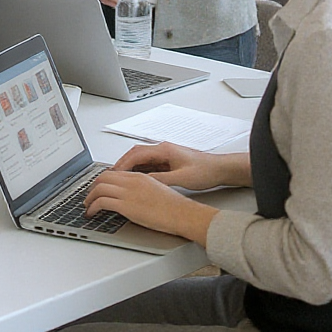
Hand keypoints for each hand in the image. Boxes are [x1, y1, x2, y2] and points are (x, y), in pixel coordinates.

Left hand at [85, 168, 216, 243]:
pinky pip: (102, 202)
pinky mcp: (126, 206)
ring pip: (99, 188)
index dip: (102, 181)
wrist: (183, 214)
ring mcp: (128, 193)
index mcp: (139, 176)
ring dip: (89, 197)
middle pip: (102, 178)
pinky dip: (93, 207)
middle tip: (89, 196)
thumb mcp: (156, 189)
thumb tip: (131, 195)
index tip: (97, 188)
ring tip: (87, 206)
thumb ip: (141, 188)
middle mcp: (131, 181)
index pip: (113, 173)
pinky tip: (91, 213)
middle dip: (92, 187)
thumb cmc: (175, 206)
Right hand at [112, 141, 247, 190]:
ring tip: (120, 178)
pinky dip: (139, 169)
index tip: (114, 173)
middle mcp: (162, 149)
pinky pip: (148, 163)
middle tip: (112, 175)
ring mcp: (164, 154)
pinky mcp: (168, 161)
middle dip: (122, 163)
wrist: (220, 169)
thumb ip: (162, 179)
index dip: (123, 163)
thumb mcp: (182, 178)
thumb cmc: (205, 171)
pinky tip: (137, 178)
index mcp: (164, 150)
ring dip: (130, 166)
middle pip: (135, 153)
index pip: (136, 154)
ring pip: (141, 158)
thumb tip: (144, 181)